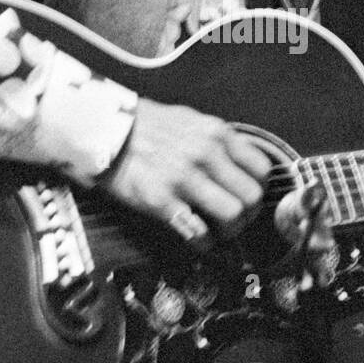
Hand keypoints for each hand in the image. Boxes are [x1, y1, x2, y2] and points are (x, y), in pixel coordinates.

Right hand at [103, 98, 270, 245]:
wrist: (103, 129)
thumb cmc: (145, 126)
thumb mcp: (189, 120)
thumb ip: (217, 140)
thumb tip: (242, 162)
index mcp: (215, 133)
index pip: (261, 169)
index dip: (259, 188)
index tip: (250, 196)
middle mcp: (204, 154)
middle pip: (251, 197)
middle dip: (248, 214)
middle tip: (237, 219)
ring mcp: (183, 178)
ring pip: (232, 216)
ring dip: (229, 230)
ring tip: (219, 231)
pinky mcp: (161, 201)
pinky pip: (198, 232)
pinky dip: (204, 242)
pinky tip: (198, 238)